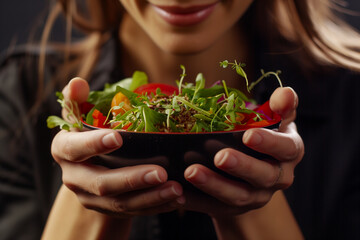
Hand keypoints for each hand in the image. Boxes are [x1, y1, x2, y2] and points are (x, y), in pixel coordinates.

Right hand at [51, 78, 184, 217]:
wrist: (84, 167)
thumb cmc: (86, 133)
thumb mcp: (78, 115)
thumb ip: (78, 99)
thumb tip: (78, 82)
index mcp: (64, 150)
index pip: (75, 148)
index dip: (94, 144)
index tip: (118, 137)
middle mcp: (74, 177)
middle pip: (101, 183)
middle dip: (132, 179)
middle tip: (161, 173)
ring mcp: (91, 197)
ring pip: (120, 202)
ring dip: (150, 198)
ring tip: (176, 190)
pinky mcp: (108, 209)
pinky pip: (132, 212)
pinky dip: (155, 206)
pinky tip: (175, 200)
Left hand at [183, 87, 303, 216]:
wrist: (255, 169)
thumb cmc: (264, 135)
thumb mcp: (276, 120)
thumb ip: (281, 107)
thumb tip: (285, 93)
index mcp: (288, 153)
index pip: (286, 148)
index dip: (269, 143)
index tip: (248, 135)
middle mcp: (277, 178)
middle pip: (263, 176)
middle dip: (241, 166)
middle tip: (220, 157)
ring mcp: (256, 196)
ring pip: (237, 195)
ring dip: (214, 185)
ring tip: (191, 172)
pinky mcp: (234, 208)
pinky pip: (215, 208)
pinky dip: (197, 201)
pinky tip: (179, 192)